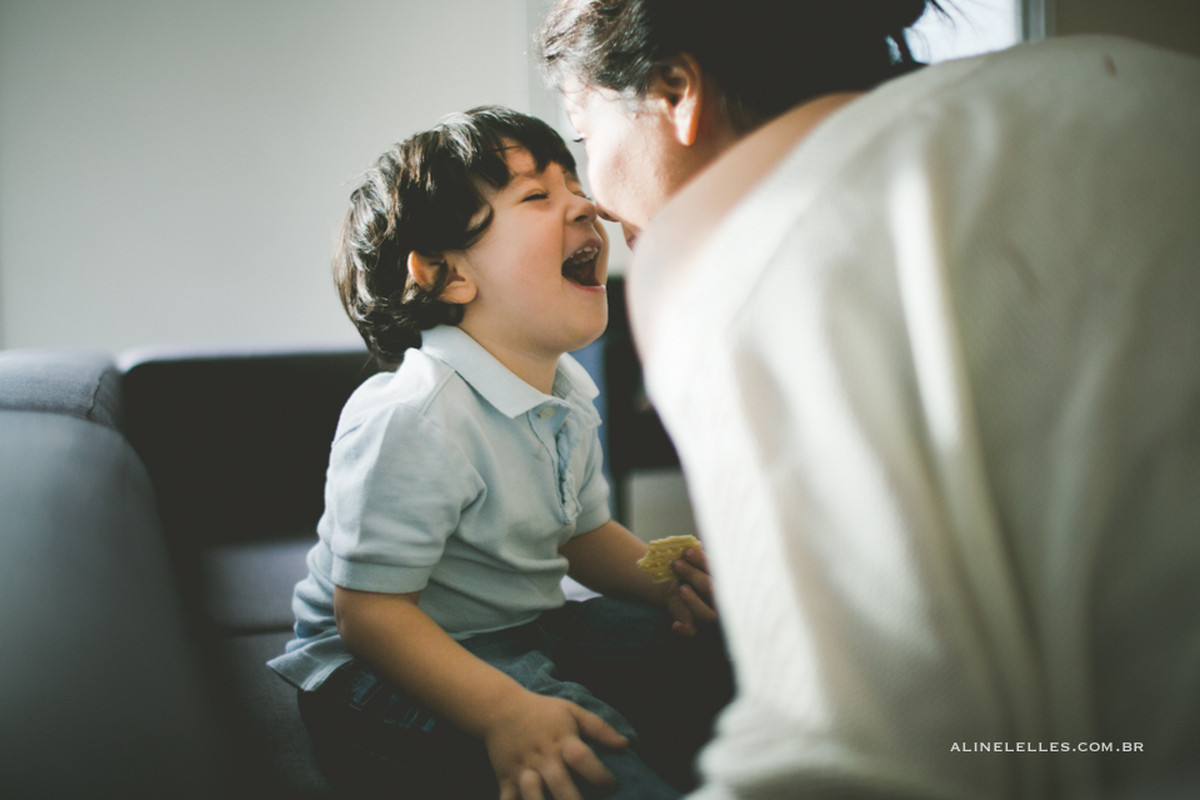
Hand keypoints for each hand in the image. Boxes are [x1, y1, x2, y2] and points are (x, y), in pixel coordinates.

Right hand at [485, 691, 628, 799]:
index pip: (582, 758)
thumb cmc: (542, 711)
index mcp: (562, 740)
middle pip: (560, 783)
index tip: (612, 786)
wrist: (500, 707)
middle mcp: (543, 757)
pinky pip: (508, 799)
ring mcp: (523, 769)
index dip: (600, 775)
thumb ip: (600, 728)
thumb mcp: (572, 711)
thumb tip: (626, 745)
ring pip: (532, 795)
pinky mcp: (505, 778)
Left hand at [666, 547, 717, 636]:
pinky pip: (694, 633)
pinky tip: (675, 624)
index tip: (686, 551)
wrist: (686, 602)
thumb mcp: (699, 570)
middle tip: (676, 564)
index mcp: (723, 583)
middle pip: (711, 589)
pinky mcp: (700, 631)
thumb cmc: (695, 581)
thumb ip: (698, 559)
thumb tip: (693, 539)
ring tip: (681, 589)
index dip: (701, 561)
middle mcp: (720, 601)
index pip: (715, 571)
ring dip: (694, 601)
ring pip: (707, 614)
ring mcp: (711, 617)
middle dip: (694, 575)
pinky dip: (685, 629)